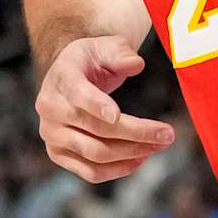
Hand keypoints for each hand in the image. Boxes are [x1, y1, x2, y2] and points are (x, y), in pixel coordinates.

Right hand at [35, 35, 174, 182]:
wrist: (69, 76)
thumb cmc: (91, 60)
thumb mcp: (106, 46)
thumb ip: (120, 53)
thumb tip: (136, 64)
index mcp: (61, 77)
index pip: (77, 94)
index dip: (96, 105)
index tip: (117, 114)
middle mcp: (51, 108)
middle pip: (95, 128)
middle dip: (135, 133)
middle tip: (167, 134)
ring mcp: (52, 135)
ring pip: (95, 153)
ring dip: (131, 153)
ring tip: (159, 145)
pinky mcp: (59, 155)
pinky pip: (90, 172)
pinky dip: (118, 169)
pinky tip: (140, 158)